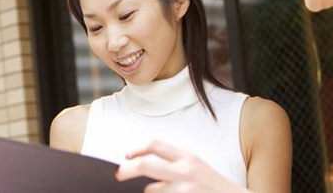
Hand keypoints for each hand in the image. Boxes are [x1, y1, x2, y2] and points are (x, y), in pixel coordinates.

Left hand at [115, 141, 249, 192]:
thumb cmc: (213, 186)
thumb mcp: (196, 166)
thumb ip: (174, 162)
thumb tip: (143, 160)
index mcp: (187, 157)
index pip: (154, 145)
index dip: (136, 149)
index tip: (126, 156)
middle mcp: (184, 172)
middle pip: (145, 164)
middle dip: (127, 169)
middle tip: (119, 175)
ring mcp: (184, 190)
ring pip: (150, 191)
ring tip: (158, 192)